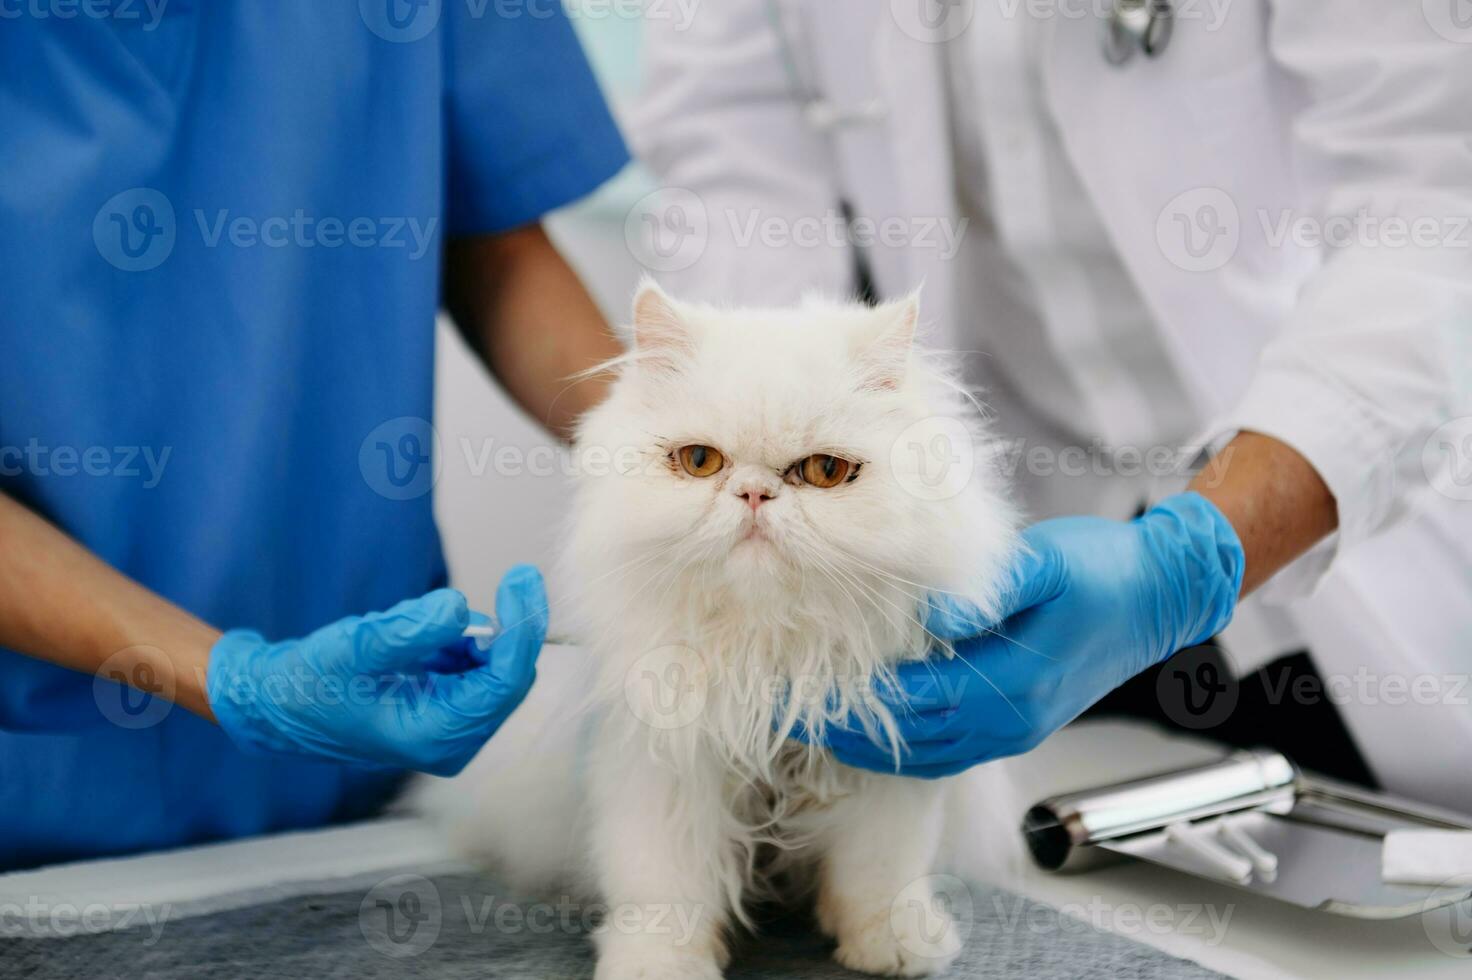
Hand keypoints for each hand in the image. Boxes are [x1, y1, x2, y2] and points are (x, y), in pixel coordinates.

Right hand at [206, 565, 547, 775]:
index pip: (504, 683)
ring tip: (415, 627)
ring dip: (474, 636)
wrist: (277, 703)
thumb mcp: (355, 648)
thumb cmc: (309, 682)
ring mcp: (449, 730)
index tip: (522, 579)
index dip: (521, 629)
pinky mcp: (445, 713)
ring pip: (494, 671)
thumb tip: (459, 607)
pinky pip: (473, 670)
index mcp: (433, 737)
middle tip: (509, 579)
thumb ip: (409, 630)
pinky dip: (458, 643)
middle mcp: (450, 742)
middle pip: (509, 678)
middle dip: (507, 628)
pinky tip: (416, 639)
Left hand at [811, 493, 1243, 777]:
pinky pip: (947, 751)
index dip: (850, 703)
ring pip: (926, 755)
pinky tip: (873, 728)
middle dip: (842, 731)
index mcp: (1012, 685)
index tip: (798, 692)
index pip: (910, 704)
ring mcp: (1016, 729)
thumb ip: (983, 588)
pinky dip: (903, 745)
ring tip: (811, 726)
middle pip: (908, 740)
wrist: (1162, 594)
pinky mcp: (1018, 724)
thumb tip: (924, 611)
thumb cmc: (1105, 571)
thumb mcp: (1043, 563)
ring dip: (868, 745)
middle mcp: (1011, 721)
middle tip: (783, 713)